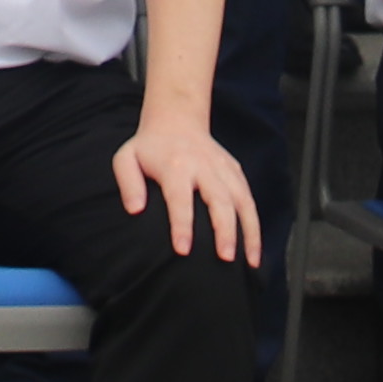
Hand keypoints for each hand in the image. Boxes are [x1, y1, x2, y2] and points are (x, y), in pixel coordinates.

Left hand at [115, 116, 265, 263]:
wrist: (177, 118)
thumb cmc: (149, 147)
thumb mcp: (127, 157)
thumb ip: (128, 182)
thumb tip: (135, 209)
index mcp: (176, 164)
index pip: (180, 198)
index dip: (182, 224)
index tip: (183, 250)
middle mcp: (204, 166)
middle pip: (219, 199)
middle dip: (224, 230)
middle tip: (225, 258)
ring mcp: (224, 168)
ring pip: (242, 201)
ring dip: (249, 232)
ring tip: (249, 262)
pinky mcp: (236, 172)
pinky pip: (249, 201)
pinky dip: (255, 227)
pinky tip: (253, 253)